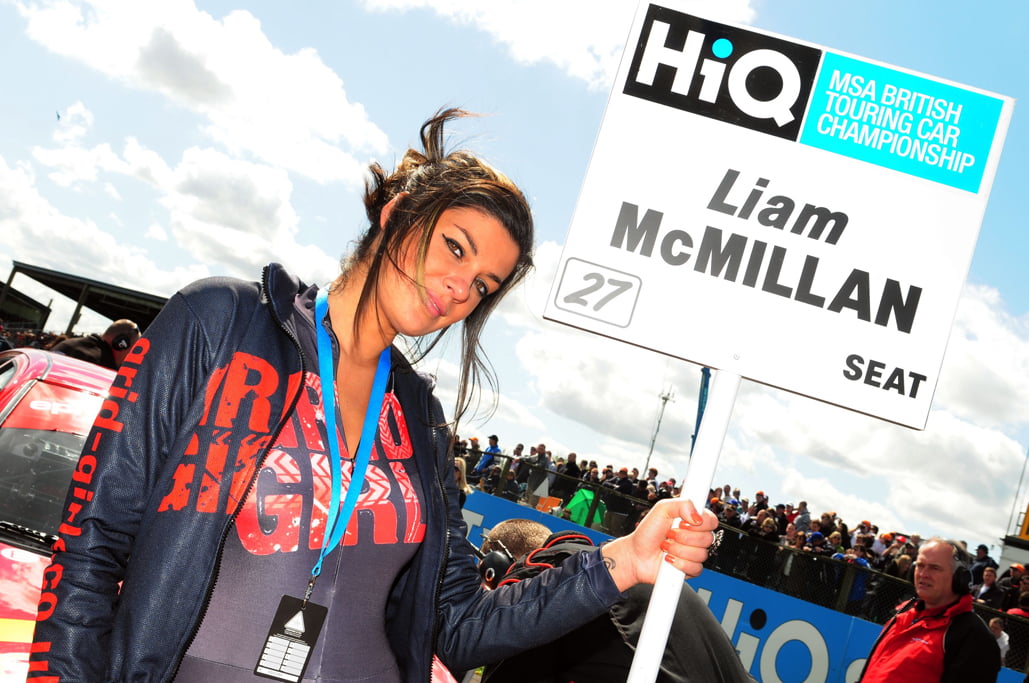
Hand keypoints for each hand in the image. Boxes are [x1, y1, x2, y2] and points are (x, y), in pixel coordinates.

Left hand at [599, 498, 717, 590]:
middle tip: (670, 534)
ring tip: (666, 546)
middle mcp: (695, 537)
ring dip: (678, 550)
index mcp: (692, 521)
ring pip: (701, 554)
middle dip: (684, 537)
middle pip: (708, 538)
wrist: (636, 555)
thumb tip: (697, 515)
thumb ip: (681, 504)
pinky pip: (696, 568)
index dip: (701, 522)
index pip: (712, 520)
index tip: (683, 522)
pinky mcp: (690, 569)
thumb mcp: (662, 509)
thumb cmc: (648, 532)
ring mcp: (694, 554)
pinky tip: (669, 558)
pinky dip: (679, 563)